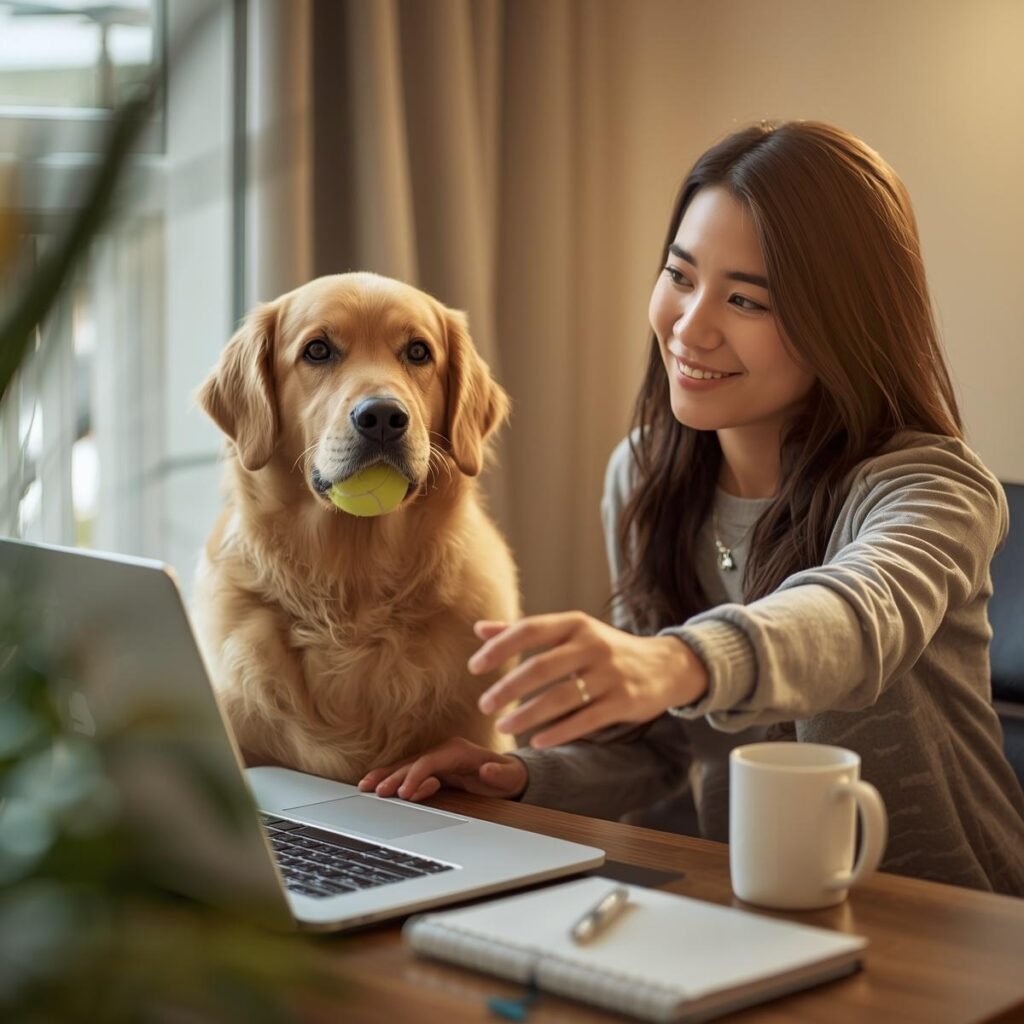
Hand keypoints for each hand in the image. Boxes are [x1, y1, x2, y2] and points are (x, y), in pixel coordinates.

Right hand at [357, 737, 528, 801]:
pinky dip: (390, 777)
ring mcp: (435, 758)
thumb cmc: (507, 777)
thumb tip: (487, 769)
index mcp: (458, 751)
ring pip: (405, 766)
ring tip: (366, 787)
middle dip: (394, 777)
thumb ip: (499, 774)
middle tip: (378, 793)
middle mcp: (443, 751)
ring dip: (386, 775)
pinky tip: (374, 785)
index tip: (404, 793)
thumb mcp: (509, 777)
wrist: (507, 776)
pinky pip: (407, 771)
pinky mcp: (431, 767)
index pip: (429, 761)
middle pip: (413, 763)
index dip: (415, 776)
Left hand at [469, 613, 707, 747]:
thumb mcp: (571, 632)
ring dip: (527, 715)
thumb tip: (479, 629)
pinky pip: (585, 720)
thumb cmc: (605, 649)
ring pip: (560, 697)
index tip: (474, 667)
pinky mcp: (624, 701)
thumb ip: (526, 631)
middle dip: (508, 688)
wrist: (665, 665)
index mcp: (575, 623)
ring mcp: (610, 674)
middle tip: (484, 705)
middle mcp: (592, 644)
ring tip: (503, 727)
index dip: (499, 648)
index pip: (530, 630)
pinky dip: (558, 732)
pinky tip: (536, 742)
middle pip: (541, 667)